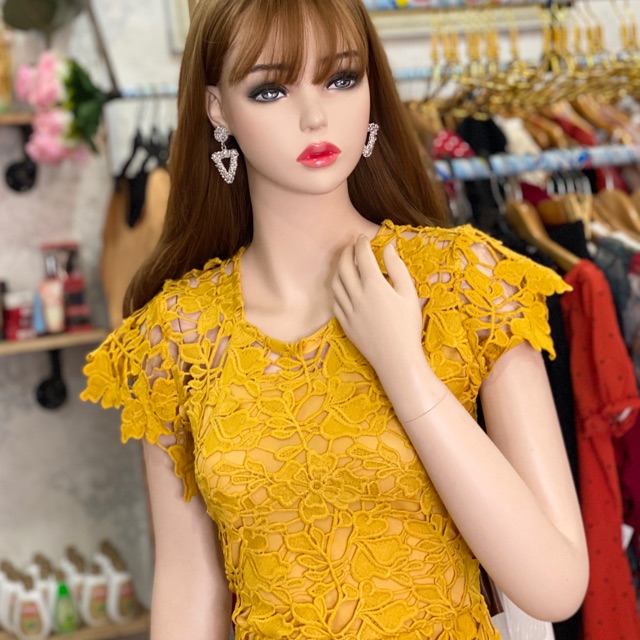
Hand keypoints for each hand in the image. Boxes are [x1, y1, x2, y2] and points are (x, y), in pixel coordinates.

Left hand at [332, 236, 423, 373]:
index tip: (363, 237)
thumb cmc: (408, 326)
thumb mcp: (409, 294)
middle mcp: (356, 295)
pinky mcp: (344, 323)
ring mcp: (347, 310)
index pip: (362, 256)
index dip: (361, 243)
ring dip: (338, 268)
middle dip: (346, 252)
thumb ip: (397, 268)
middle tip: (352, 246)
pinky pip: (334, 300)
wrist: (397, 359)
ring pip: (335, 283)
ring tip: (346, 262)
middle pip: (344, 266)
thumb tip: (388, 247)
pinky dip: (336, 288)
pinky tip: (342, 285)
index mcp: (374, 285)